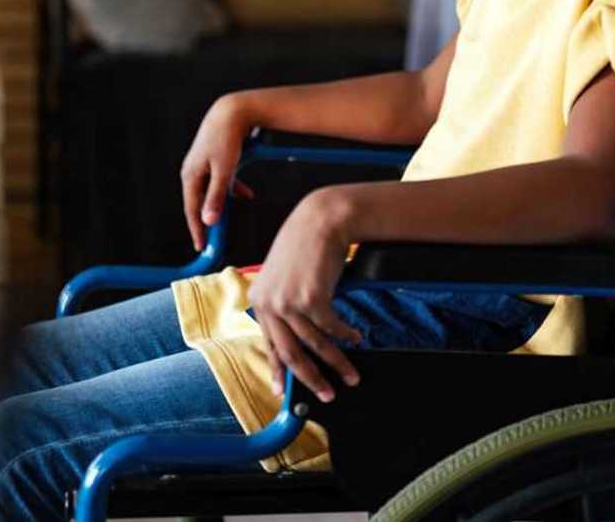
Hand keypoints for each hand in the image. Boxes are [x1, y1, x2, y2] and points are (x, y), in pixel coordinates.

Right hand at [181, 95, 255, 250]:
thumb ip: (217, 197)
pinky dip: (232, 189)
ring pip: (211, 192)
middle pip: (199, 202)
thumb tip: (208, 221)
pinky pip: (221, 180)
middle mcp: (193, 171)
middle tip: (213, 240)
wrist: (232, 111)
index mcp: (190, 175)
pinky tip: (247, 194)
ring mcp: (203, 164)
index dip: (197, 230)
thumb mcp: (224, 171)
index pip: (191, 209)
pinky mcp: (214, 158)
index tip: (201, 248)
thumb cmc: (227, 139)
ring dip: (222, 204)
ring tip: (229, 219)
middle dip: (208, 220)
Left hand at [248, 188, 362, 402]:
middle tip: (328, 394)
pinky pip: (332, 328)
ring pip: (315, 345)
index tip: (282, 390)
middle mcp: (269, 304)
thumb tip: (298, 338)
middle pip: (291, 354)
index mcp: (258, 299)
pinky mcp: (311, 299)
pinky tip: (356, 337)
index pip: (269, 344)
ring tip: (351, 374)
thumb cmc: (305, 245)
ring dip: (337, 362)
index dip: (278, 370)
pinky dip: (346, 335)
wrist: (321, 220)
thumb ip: (284, 303)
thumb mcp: (284, 275)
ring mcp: (288, 302)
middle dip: (311, 379)